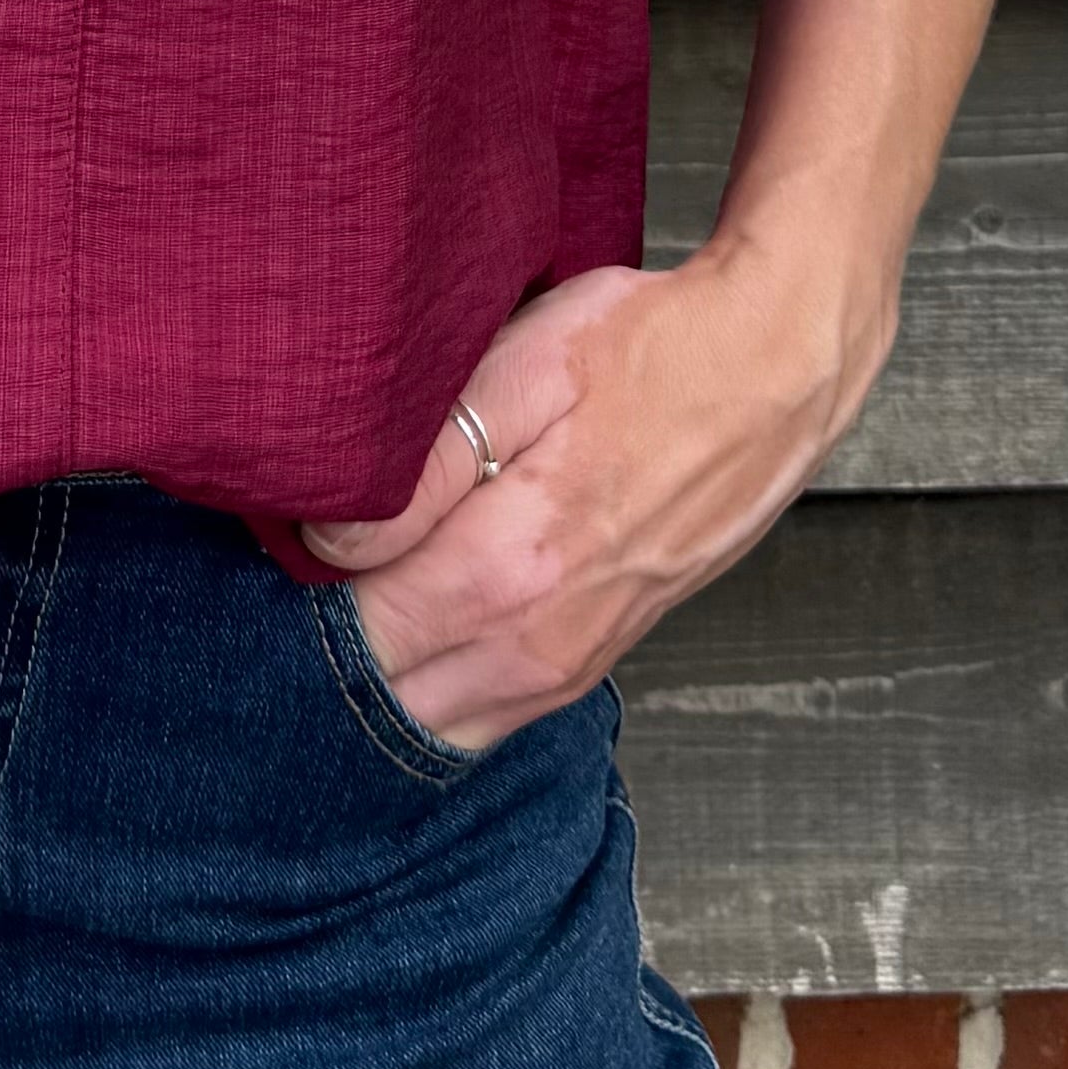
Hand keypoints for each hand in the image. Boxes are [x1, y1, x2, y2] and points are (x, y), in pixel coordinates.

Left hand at [295, 236, 890, 758]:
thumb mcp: (526, 366)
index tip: (288, 544)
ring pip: (450, 720)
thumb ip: (426, 464)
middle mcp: (546, 635)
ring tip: (350, 619)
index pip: (365, 624)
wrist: (778, 368)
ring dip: (390, 684)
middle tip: (300, 594)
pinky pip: (505, 712)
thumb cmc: (652, 348)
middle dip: (337, 655)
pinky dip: (449, 697)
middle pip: (398, 691)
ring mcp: (583, 653)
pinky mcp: (609, 649)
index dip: (310, 593)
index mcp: (515, 561)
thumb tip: (335, 541)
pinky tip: (421, 649)